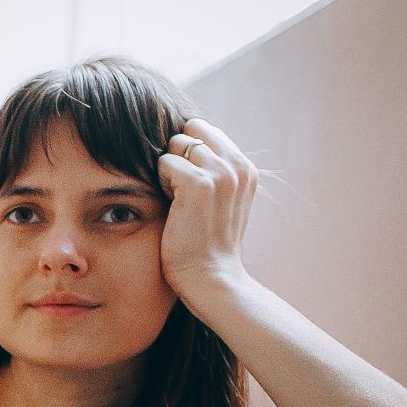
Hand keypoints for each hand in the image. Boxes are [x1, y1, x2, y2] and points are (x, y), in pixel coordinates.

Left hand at [155, 117, 258, 302]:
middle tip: (180, 191)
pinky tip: (172, 205)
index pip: (205, 130)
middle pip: (190, 131)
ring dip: (168, 170)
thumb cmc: (206, 241)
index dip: (188, 151)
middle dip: (178, 155)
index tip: (187, 181)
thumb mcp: (221, 199)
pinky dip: (161, 182)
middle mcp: (238, 165)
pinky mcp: (199, 184)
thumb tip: (185, 139)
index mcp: (245, 167)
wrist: (209, 275)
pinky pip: (165, 162)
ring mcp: (220, 172)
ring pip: (176, 145)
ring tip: (178, 200)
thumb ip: (214, 170)